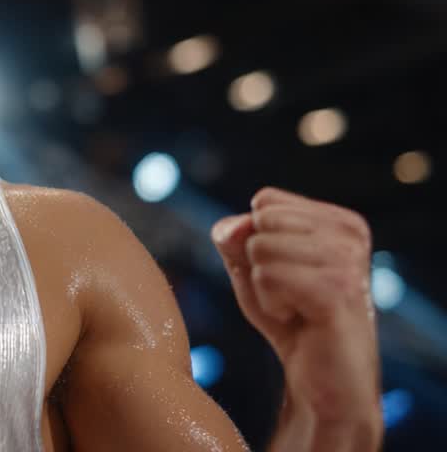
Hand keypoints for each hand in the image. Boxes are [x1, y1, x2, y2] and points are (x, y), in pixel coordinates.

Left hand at [211, 188, 380, 426]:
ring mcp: (348, 260)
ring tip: (297, 308)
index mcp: (339, 221)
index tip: (286, 275)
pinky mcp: (338, 290)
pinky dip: (268, 304)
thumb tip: (231, 227)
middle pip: (260, 221)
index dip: (256, 241)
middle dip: (258, 263)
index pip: (265, 200)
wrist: (323, 381)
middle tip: (291, 295)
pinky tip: (299, 320)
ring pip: (259, 248)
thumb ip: (234, 238)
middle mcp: (350, 234)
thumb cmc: (290, 321)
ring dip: (264, 287)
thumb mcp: (251, 270)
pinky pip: (266, 276)